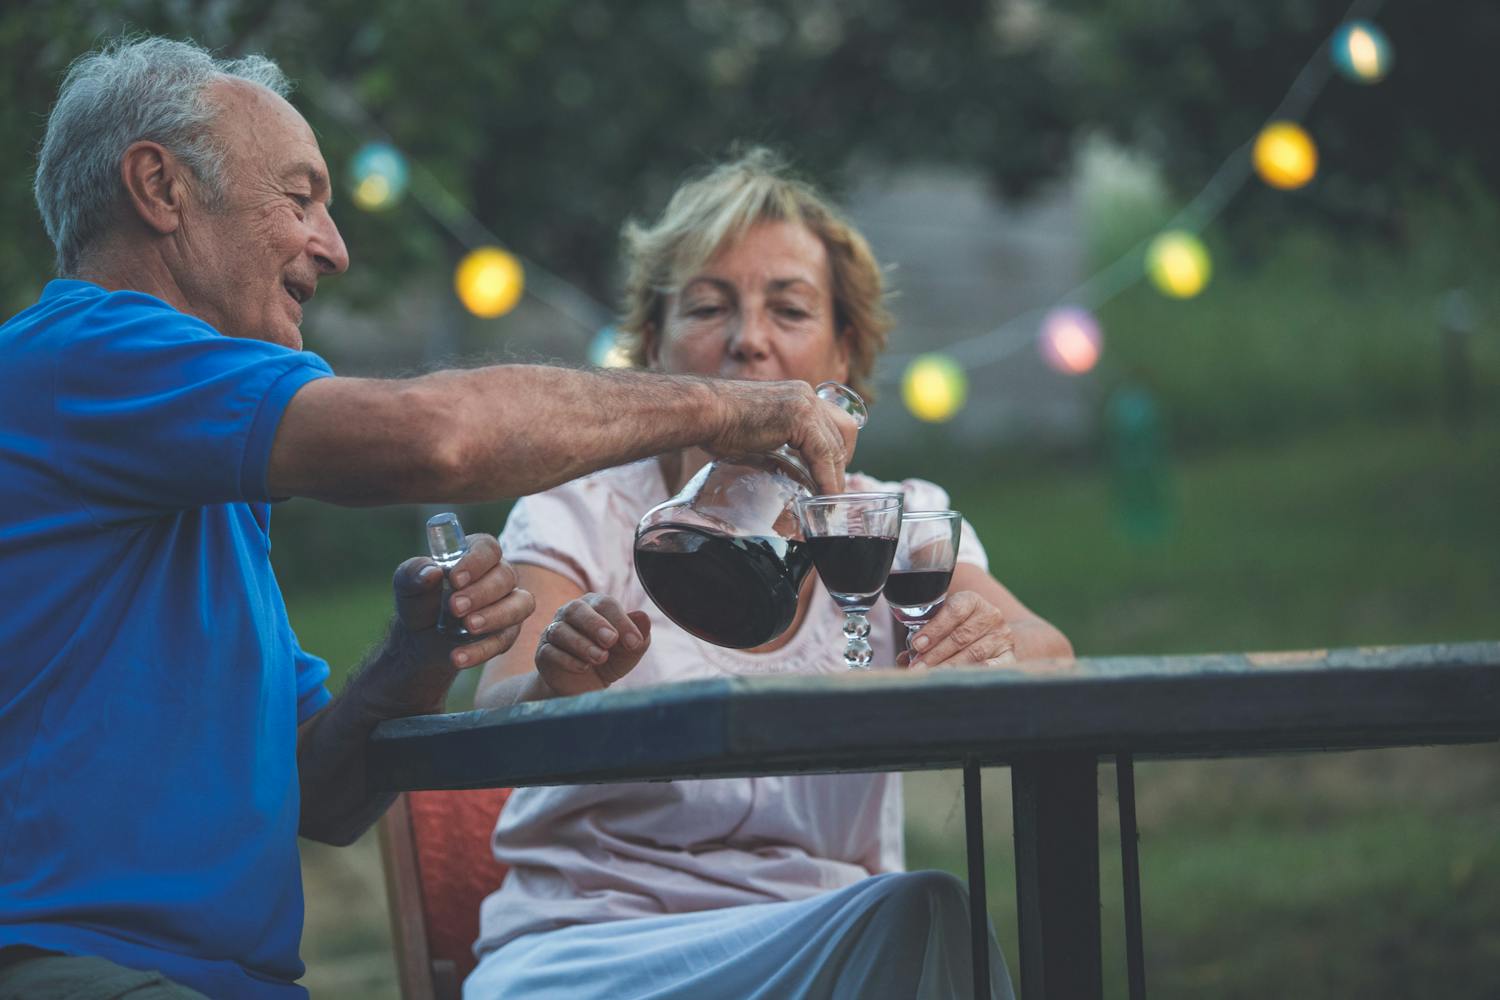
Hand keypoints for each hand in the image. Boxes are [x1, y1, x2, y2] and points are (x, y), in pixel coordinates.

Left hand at [394, 532, 535, 668]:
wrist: (420, 638)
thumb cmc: (419, 600)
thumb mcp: (407, 585)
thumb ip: (414, 573)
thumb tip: (432, 572)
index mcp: (476, 555)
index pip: (488, 549)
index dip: (475, 562)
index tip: (455, 579)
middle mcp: (498, 576)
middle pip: (505, 577)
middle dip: (481, 593)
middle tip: (455, 607)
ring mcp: (508, 604)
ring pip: (519, 605)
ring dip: (494, 617)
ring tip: (468, 626)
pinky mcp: (507, 633)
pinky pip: (505, 640)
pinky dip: (482, 649)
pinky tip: (459, 656)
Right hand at [535, 594, 651, 696]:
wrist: (586, 686)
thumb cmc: (612, 660)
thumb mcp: (630, 650)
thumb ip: (639, 633)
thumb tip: (643, 616)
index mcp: (595, 605)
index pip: (605, 604)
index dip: (620, 621)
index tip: (634, 642)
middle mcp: (571, 614)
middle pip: (576, 609)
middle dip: (595, 624)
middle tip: (611, 641)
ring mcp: (554, 632)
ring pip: (560, 630)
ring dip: (582, 644)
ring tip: (600, 658)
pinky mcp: (544, 653)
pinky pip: (550, 651)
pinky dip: (567, 659)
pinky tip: (583, 668)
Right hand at [708, 379, 856, 494]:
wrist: (704, 411)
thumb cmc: (719, 425)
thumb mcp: (759, 437)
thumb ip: (778, 450)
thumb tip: (787, 471)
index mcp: (798, 395)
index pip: (833, 424)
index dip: (836, 453)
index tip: (832, 476)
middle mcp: (806, 395)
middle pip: (844, 431)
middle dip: (841, 463)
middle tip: (833, 488)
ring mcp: (805, 404)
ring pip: (836, 445)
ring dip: (836, 475)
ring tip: (830, 498)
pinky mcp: (799, 418)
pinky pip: (823, 454)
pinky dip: (827, 478)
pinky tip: (825, 495)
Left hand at [898, 590, 1015, 667]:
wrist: (991, 635)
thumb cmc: (957, 629)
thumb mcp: (941, 624)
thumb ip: (923, 637)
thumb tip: (904, 659)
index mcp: (972, 601)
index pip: (954, 611)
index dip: (934, 628)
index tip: (917, 645)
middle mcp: (991, 615)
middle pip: (961, 636)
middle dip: (935, 654)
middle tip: (917, 668)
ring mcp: (1002, 636)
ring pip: (973, 653)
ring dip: (948, 666)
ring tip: (930, 676)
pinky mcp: (1009, 655)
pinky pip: (993, 666)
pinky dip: (975, 672)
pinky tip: (958, 679)